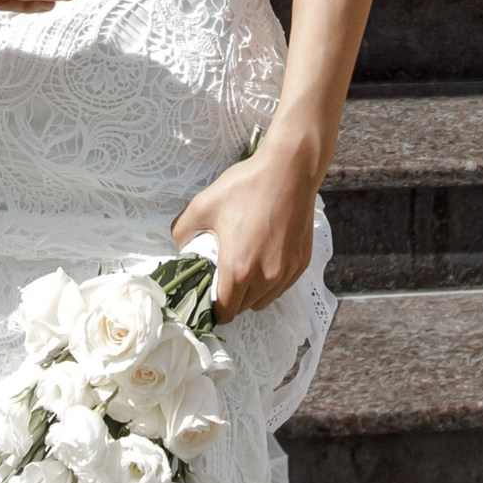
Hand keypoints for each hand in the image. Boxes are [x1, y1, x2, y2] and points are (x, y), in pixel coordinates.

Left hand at [173, 120, 322, 316]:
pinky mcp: (301, 263)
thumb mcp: (203, 205)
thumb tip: (181, 247)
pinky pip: (282, 285)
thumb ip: (183, 232)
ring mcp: (287, 272)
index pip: (225, 312)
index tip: (208, 296)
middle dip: (231, 300)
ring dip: (252, 293)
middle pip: (244, 308)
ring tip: (243, 269)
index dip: (213, 309)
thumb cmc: (246, 187)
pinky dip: (270, 281)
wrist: (289, 170)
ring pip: (265, 299)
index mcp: (239, 270)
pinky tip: (263, 258)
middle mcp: (266, 278)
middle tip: (222, 278)